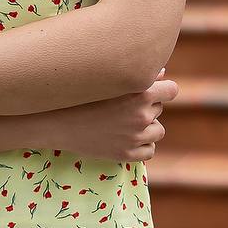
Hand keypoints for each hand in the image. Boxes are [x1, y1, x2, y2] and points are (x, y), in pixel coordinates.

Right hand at [42, 66, 176, 162]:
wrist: (55, 122)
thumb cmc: (80, 95)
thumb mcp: (109, 82)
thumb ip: (137, 76)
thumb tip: (160, 72)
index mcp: (140, 93)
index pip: (172, 90)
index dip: (163, 89)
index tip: (154, 90)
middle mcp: (141, 115)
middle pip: (159, 109)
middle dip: (146, 107)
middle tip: (121, 105)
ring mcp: (135, 137)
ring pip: (157, 130)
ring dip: (146, 127)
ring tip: (122, 122)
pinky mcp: (128, 155)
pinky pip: (149, 150)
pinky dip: (141, 145)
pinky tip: (124, 137)